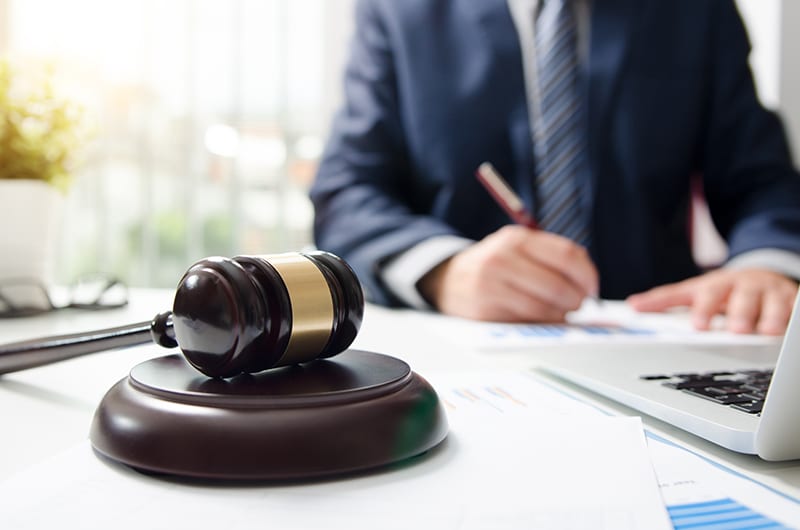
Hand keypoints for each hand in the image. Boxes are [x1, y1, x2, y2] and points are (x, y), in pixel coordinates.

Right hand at [417, 225, 598, 321]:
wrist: (447, 280)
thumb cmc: (494, 266)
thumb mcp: (516, 248)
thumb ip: (551, 256)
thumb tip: (589, 283)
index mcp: (516, 239)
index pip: (567, 256)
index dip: (588, 276)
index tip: (593, 289)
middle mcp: (502, 259)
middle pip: (559, 286)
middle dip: (577, 301)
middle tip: (579, 306)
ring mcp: (492, 286)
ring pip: (545, 309)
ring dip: (562, 316)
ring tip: (561, 313)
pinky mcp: (485, 310)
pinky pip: (527, 323)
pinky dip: (543, 325)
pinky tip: (543, 320)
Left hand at [627, 268, 797, 334]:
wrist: (760, 276)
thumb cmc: (721, 291)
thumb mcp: (693, 292)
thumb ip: (665, 300)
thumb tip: (633, 305)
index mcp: (715, 285)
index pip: (705, 296)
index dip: (702, 309)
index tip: (698, 325)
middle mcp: (742, 286)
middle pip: (740, 297)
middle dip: (738, 312)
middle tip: (735, 329)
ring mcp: (768, 291)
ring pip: (771, 301)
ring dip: (769, 315)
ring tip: (766, 330)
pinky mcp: (790, 298)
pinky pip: (795, 306)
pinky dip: (793, 314)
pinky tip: (791, 326)